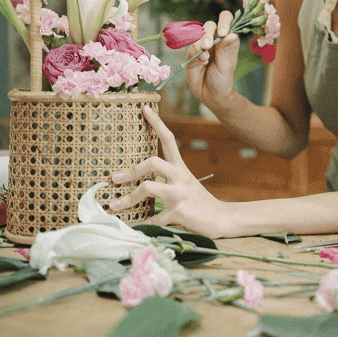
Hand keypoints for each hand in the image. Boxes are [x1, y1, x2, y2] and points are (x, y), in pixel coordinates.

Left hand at [109, 106, 232, 237]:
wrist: (223, 219)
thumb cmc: (200, 204)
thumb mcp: (186, 186)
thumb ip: (167, 182)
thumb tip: (139, 184)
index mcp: (181, 169)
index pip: (169, 140)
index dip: (157, 123)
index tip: (144, 108)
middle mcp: (181, 177)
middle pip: (152, 162)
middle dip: (130, 171)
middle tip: (114, 179)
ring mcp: (180, 194)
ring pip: (148, 188)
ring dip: (128, 198)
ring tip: (114, 206)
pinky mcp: (179, 212)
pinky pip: (153, 218)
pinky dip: (140, 224)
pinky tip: (133, 227)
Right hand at [185, 11, 240, 108]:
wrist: (211, 95)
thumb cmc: (223, 79)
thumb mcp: (227, 65)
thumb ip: (227, 49)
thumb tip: (232, 34)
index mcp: (226, 39)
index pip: (226, 20)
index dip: (224, 21)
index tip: (223, 32)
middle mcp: (214, 40)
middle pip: (209, 25)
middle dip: (208, 33)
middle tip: (208, 46)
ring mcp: (201, 46)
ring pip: (197, 34)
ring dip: (200, 43)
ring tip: (205, 57)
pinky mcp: (191, 54)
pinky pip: (190, 46)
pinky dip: (195, 52)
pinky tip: (201, 61)